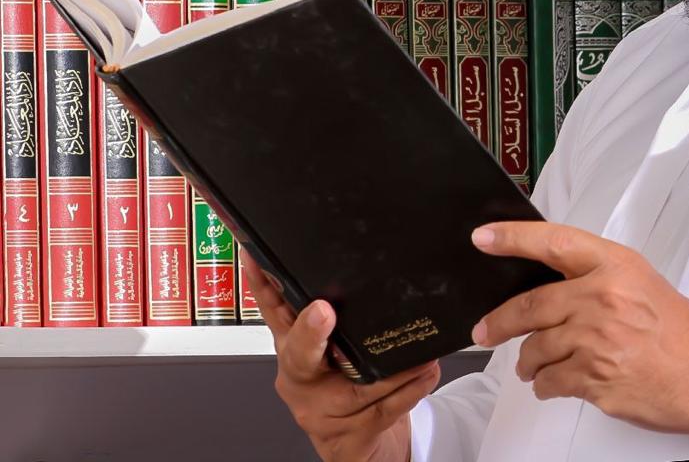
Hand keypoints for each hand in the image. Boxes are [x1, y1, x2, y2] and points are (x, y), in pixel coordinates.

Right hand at [243, 254, 440, 461]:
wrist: (356, 442)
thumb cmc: (346, 386)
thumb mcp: (333, 347)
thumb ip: (334, 309)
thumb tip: (351, 249)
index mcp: (293, 349)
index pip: (273, 311)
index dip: (262, 285)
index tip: (258, 257)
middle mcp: (299, 381)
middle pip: (300, 356)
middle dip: (310, 332)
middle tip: (323, 310)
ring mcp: (320, 413)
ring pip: (357, 389)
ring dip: (393, 369)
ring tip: (420, 352)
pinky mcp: (348, 438)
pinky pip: (382, 412)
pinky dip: (409, 392)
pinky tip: (426, 373)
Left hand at [470, 222, 688, 433]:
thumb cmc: (677, 329)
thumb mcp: (639, 281)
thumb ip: (594, 276)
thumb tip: (547, 282)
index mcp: (614, 266)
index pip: (554, 242)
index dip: (513, 238)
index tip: (484, 238)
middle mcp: (602, 298)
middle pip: (530, 305)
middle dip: (498, 322)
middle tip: (484, 330)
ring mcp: (596, 339)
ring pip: (535, 349)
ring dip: (527, 361)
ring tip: (533, 365)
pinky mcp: (594, 377)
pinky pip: (549, 381)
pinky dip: (544, 385)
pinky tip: (553, 382)